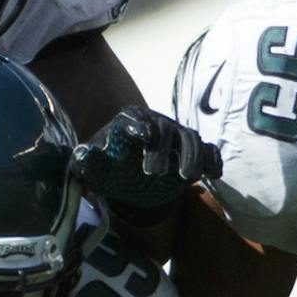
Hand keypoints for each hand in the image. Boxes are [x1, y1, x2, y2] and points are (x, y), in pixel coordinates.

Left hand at [73, 106, 221, 214]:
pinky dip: (212, 161)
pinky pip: (209, 152)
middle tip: (153, 173)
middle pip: (165, 129)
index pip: (135, 119)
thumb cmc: (109, 168)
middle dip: (162, 149)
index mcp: (130, 122)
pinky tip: (212, 175)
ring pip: (191, 139)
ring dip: (191, 156)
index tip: (141, 136)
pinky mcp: (194, 152)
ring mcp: (179, 136)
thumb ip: (87, 162)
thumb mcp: (95, 170)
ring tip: (187, 178)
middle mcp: (157, 124)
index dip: (139, 126)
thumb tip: (83, 153)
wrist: (130, 177)